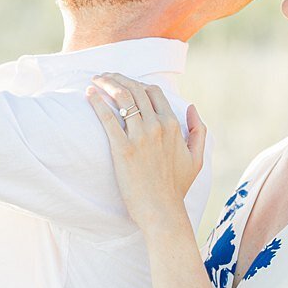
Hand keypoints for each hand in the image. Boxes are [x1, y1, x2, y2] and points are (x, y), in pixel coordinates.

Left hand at [86, 73, 206, 229]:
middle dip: (118, 78)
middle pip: (135, 89)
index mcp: (174, 125)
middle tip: (104, 76)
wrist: (162, 212)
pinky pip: (108, 118)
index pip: (153, 91)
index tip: (124, 83)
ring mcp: (140, 137)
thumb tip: (192, 107)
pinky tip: (88, 94)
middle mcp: (157, 126)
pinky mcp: (122, 149)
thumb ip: (198, 130)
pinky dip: (97, 102)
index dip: (137, 84)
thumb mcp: (197, 158)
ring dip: (106, 84)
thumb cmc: (176, 188)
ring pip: (122, 98)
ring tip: (95, 81)